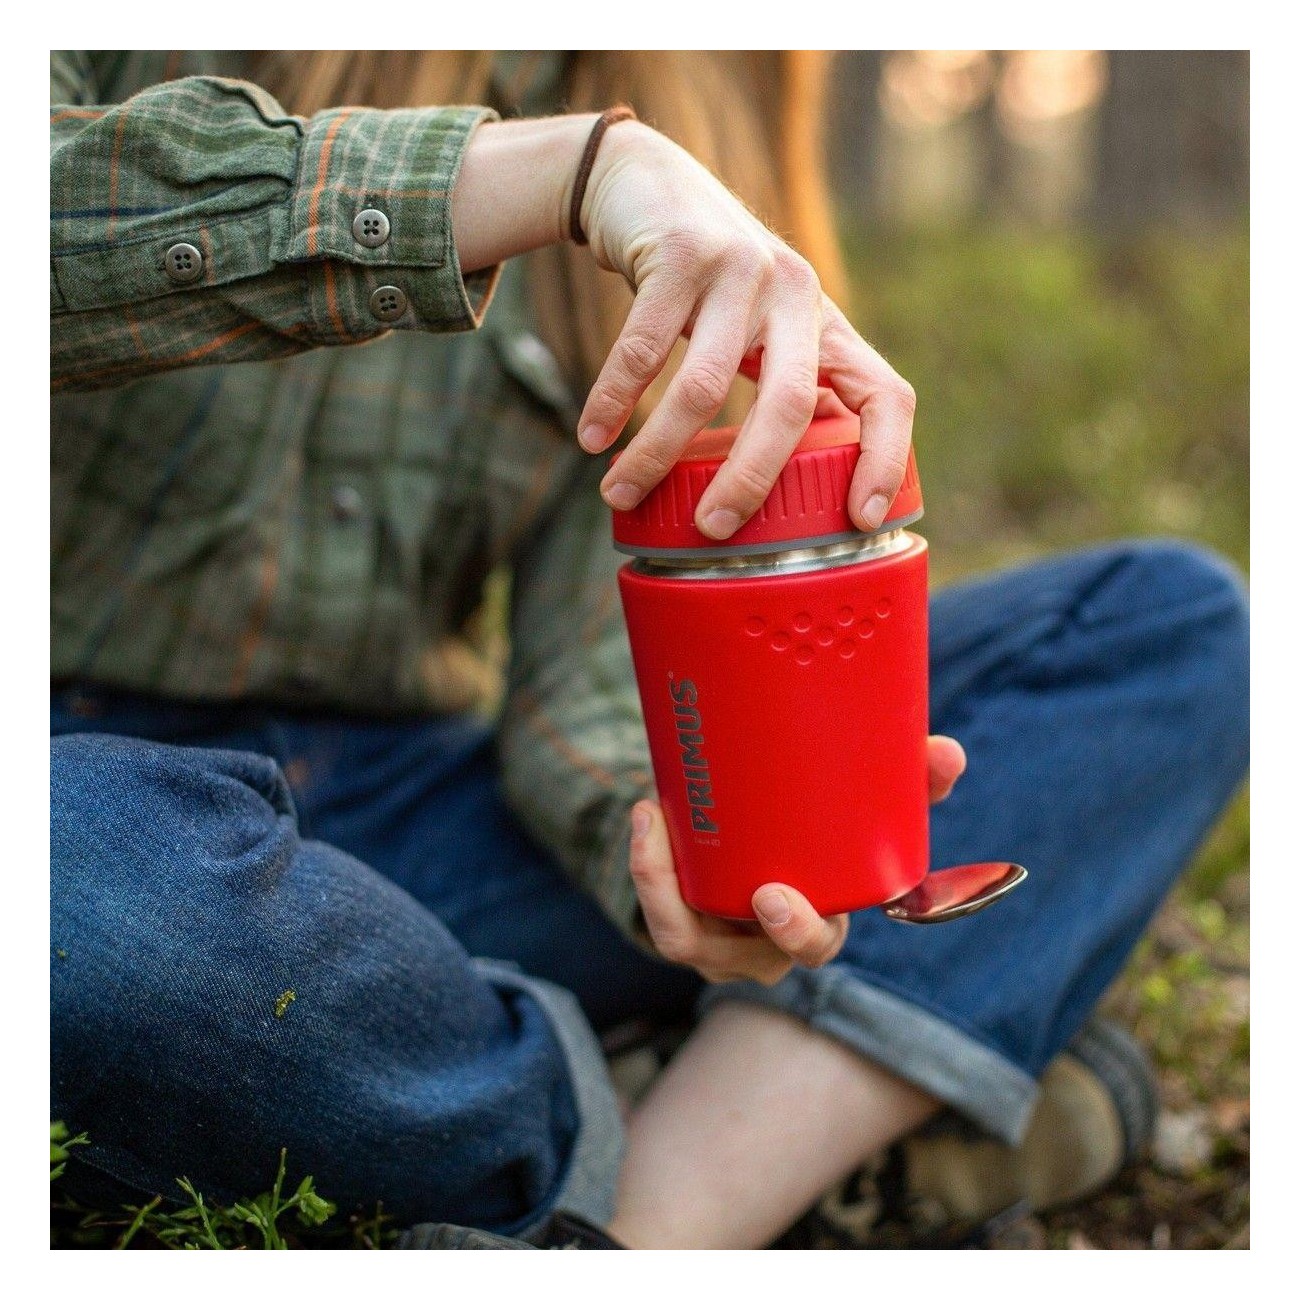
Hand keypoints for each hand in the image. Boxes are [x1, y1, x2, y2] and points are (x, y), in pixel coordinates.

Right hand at [577, 121, 915, 539]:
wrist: (646, 183)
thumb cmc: (707, 283)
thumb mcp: (761, 327)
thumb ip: (782, 385)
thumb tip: (780, 490)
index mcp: (825, 326)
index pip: (885, 395)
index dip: (886, 458)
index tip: (862, 519)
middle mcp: (796, 294)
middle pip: (789, 407)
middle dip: (750, 479)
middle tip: (711, 528)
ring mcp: (741, 270)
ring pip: (704, 387)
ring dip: (656, 451)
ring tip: (618, 493)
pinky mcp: (682, 253)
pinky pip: (643, 350)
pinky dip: (612, 401)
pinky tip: (592, 439)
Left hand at [630, 737, 966, 985]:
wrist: (740, 843)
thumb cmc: (810, 833)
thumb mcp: (853, 809)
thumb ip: (906, 783)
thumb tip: (949, 752)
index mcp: (813, 918)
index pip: (813, 943)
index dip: (799, 931)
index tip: (775, 897)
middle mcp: (762, 941)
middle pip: (748, 955)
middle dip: (727, 922)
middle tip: (738, 878)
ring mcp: (717, 937)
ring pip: (685, 938)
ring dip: (663, 884)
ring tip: (657, 819)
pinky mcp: (679, 917)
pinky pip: (658, 909)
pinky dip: (648, 868)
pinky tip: (647, 814)